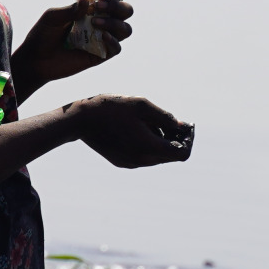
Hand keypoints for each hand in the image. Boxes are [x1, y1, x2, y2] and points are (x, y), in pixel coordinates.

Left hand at [16, 0, 134, 88]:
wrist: (35, 59)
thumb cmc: (43, 34)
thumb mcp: (53, 17)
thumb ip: (71, 9)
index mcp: (91, 8)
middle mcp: (101, 21)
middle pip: (125, 10)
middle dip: (117, 6)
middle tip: (99, 7)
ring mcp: (102, 39)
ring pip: (125, 29)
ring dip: (115, 23)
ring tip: (95, 23)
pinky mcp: (100, 55)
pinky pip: (116, 48)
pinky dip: (113, 41)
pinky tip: (103, 37)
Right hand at [67, 94, 194, 167]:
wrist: (80, 120)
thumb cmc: (111, 108)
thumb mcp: (142, 105)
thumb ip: (165, 117)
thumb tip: (182, 126)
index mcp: (148, 147)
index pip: (182, 153)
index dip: (188, 140)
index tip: (184, 126)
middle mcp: (141, 160)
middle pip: (171, 156)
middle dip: (174, 139)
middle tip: (165, 121)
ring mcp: (131, 163)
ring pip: (157, 157)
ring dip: (160, 141)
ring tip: (146, 122)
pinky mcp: (122, 162)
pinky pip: (144, 157)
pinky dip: (147, 145)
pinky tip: (135, 129)